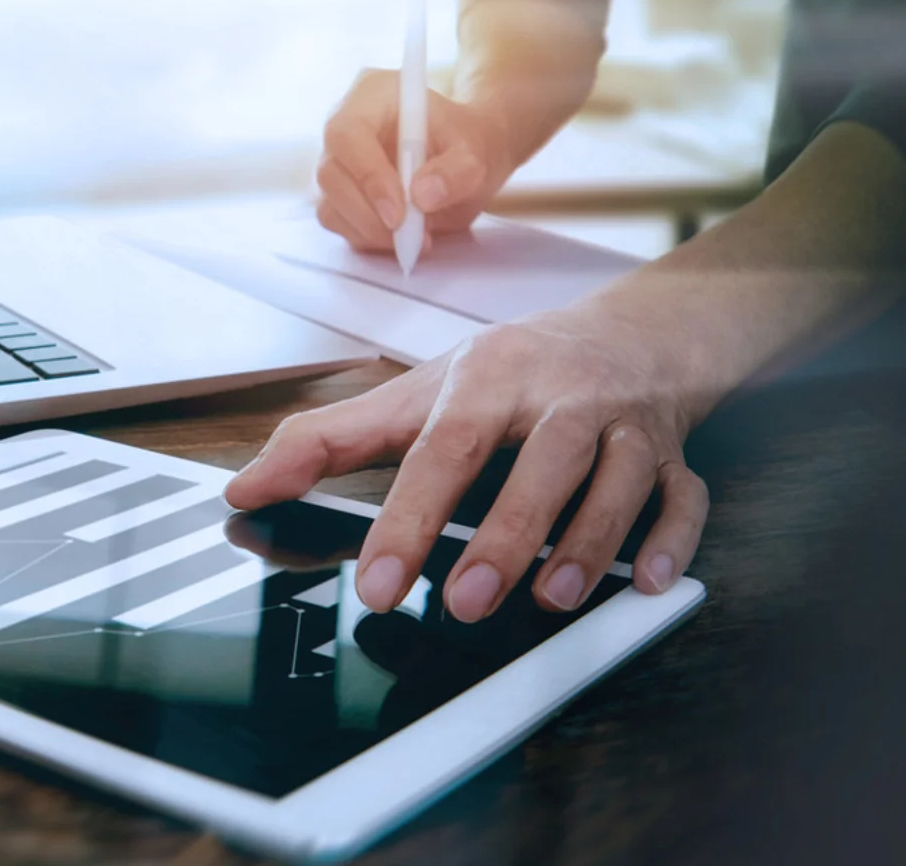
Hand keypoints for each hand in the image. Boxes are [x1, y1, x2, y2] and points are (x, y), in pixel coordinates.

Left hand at [224, 303, 708, 621]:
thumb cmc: (510, 371)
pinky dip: (674, 539)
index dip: (409, 515)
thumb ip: (329, 441)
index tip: (379, 579)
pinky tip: (651, 582)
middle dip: (505, 535)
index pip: (443, 447)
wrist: (629, 332)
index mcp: (487, 379)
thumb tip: (246, 486)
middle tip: (465, 600)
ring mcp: (625, 424)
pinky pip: (686, 496)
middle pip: (540, 461)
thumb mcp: (417, 394)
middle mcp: (560, 396)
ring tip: (550, 599)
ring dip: (588, 543)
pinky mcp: (674, 454)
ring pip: (619, 479)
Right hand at [315, 69, 516, 252]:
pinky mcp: (338, 195)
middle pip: (331, 174)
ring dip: (370, 231)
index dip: (367, 174)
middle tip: (409, 234)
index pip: (347, 133)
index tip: (399, 213)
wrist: (466, 156)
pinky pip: (339, 223)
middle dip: (368, 213)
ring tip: (417, 236)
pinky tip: (402, 236)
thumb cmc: (467, 141)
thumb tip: (423, 196)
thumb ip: (456, 171)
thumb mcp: (477, 151)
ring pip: (330, 205)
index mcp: (371, 95)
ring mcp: (337, 163)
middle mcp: (344, 127)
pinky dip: (369, 238)